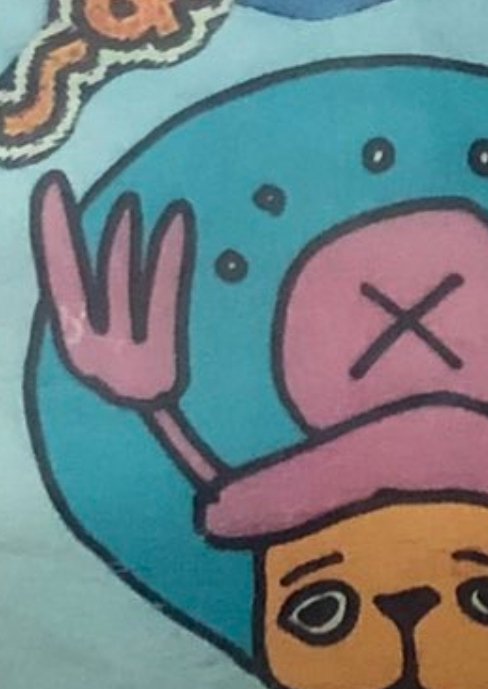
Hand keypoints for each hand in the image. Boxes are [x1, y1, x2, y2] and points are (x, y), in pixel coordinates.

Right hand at [32, 171, 194, 406]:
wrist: (158, 445)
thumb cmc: (131, 394)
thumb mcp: (104, 360)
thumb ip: (99, 311)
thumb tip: (109, 254)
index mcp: (74, 346)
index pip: (59, 277)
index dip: (53, 231)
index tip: (52, 187)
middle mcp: (96, 347)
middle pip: (98, 274)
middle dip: (104, 232)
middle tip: (116, 193)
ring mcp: (129, 352)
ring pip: (130, 280)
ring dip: (134, 239)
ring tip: (139, 202)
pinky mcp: (162, 354)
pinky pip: (164, 293)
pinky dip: (168, 256)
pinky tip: (177, 223)